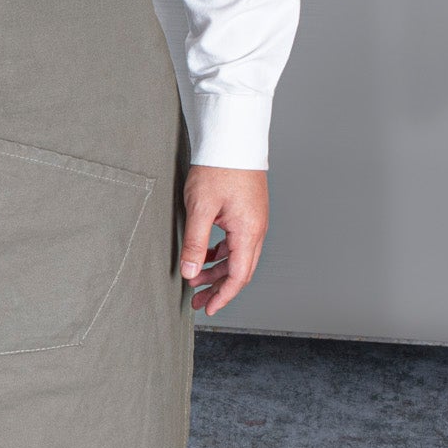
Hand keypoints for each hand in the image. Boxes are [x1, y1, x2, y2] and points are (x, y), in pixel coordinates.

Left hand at [179, 166, 268, 316]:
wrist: (232, 139)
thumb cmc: (218, 168)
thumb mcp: (200, 208)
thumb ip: (196, 243)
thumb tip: (191, 272)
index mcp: (248, 231)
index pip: (238, 276)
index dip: (223, 296)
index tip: (208, 309)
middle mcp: (256, 229)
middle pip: (240, 270)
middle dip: (219, 289)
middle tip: (197, 302)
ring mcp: (254, 221)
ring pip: (238, 257)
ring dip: (218, 272)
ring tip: (196, 281)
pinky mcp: (247, 213)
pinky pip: (237, 243)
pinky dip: (222, 255)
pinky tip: (205, 257)